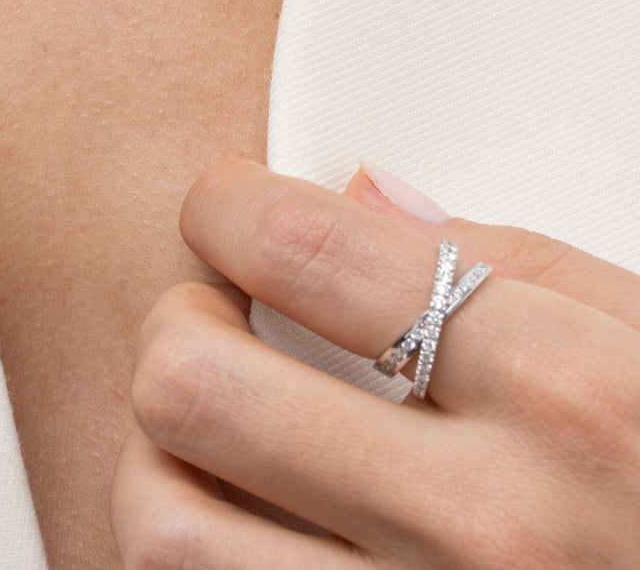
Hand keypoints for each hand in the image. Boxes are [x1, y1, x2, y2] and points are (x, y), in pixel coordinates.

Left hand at [111, 159, 639, 567]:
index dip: (226, 204)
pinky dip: (206, 562)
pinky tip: (251, 528)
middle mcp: (493, 531)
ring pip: (167, 535)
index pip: (305, 251)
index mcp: (570, 398)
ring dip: (157, 461)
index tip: (223, 206)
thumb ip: (521, 261)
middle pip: (195, 388)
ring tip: (214, 432)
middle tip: (211, 312)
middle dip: (176, 323)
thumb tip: (363, 194)